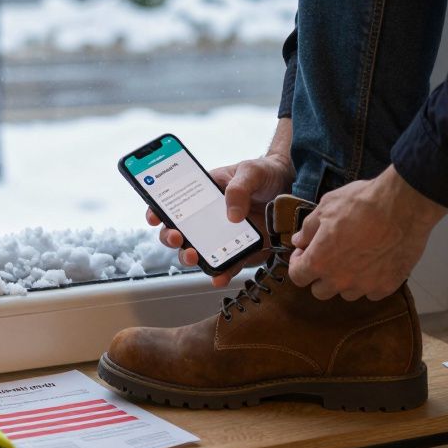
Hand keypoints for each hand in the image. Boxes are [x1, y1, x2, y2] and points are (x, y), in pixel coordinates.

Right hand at [148, 152, 293, 287]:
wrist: (293, 188)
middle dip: (170, 237)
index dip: (157, 210)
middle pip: (177, 232)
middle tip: (177, 237)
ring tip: (194, 256)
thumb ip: (239, 187)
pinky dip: (221, 273)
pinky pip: (227, 266)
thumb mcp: (252, 170)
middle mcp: (206, 218)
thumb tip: (232, 216)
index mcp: (202, 193)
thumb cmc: (265, 173)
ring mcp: (222, 237)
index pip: (172, 203)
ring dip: (189, 257)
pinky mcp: (240, 251)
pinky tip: (219, 277)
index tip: (153, 217)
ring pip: (196, 252)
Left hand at [287, 166, 447, 300]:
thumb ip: (308, 229)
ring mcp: (365, 286)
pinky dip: (370, 282)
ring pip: (347, 293)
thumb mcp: (327, 206)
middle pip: (320, 291)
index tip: (305, 252)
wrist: (403, 205)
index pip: (297, 277)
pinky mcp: (387, 286)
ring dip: (345, 280)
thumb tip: (299, 241)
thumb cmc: (362, 202)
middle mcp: (339, 280)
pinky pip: (372, 292)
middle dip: (320, 275)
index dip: (298, 263)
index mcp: (319, 261)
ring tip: (355, 259)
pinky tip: (375, 263)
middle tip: (329, 256)